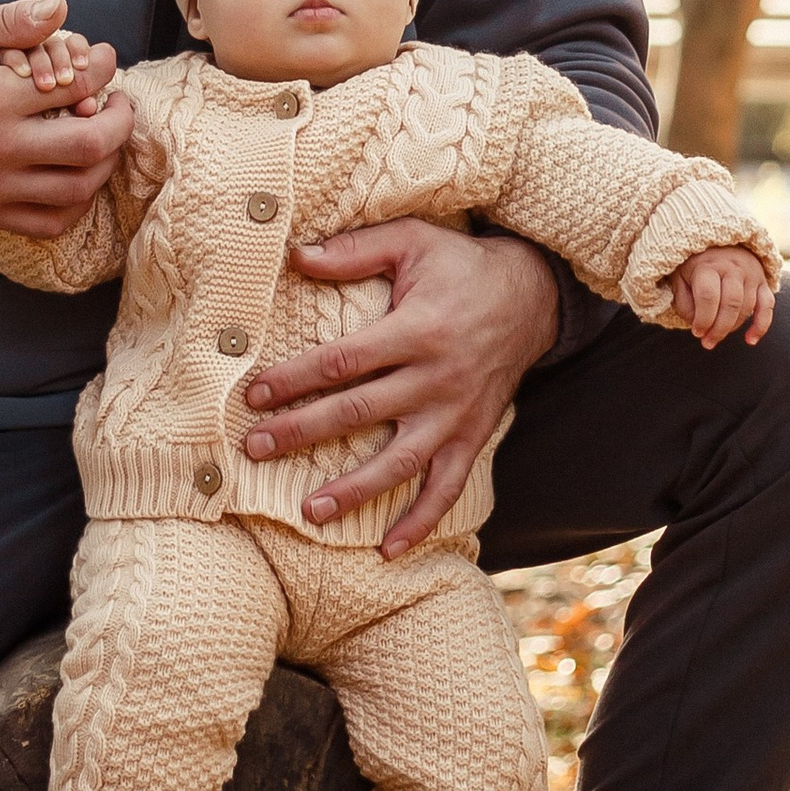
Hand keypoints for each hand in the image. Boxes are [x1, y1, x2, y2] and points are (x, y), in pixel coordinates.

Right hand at [0, 0, 131, 234]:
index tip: (105, 58)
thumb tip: (61, 8)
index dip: (103, 69)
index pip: (77, 86)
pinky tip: (76, 174)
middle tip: (117, 103)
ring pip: (75, 192)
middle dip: (118, 122)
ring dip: (103, 165)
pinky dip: (74, 204)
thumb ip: (12, 19)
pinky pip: (46, 224)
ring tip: (102, 137)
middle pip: (89, 147)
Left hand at [239, 221, 560, 556]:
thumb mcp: (412, 241)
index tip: (256, 394)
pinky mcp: (473, 436)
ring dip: (355, 491)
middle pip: (360, 412)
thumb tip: (295, 254)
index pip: (344, 361)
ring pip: (400, 462)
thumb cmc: (461, 265)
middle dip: (303, 432)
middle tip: (255, 449)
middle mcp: (437, 378)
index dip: (296, 378)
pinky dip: (422, 521)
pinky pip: (448, 487)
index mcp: (417, 329)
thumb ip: (355, 250)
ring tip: (309, 512)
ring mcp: (456, 414)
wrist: (533, 294)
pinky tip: (389, 550)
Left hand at [670, 244, 774, 347]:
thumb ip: (684, 303)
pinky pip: (768, 307)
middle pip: (730, 304)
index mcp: (708, 265)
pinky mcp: (763, 281)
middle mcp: (732, 267)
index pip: (708, 296)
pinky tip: (750, 340)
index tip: (696, 332)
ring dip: (733, 328)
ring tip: (717, 337)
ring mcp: (751, 274)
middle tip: (708, 342)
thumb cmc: (695, 267)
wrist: (719, 243)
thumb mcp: (680, 279)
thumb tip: (698, 326)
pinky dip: (761, 326)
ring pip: (747, 308)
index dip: (702, 319)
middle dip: (719, 329)